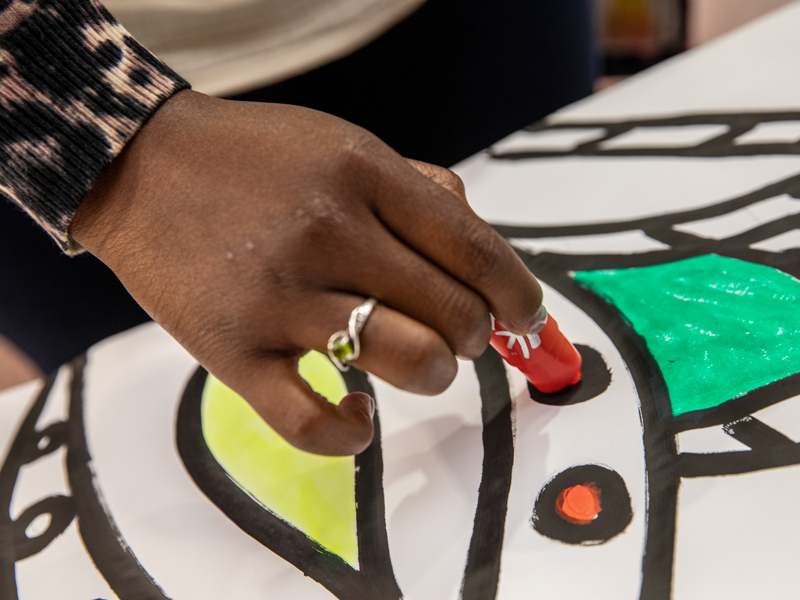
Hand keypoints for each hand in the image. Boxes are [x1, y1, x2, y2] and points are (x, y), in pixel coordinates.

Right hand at [70, 90, 541, 454]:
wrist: (139, 166)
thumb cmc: (254, 160)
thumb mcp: (344, 144)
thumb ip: (421, 190)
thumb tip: (485, 255)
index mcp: (363, 175)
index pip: (475, 250)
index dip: (519, 294)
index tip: (527, 316)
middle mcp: (328, 234)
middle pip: (453, 313)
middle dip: (476, 335)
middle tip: (460, 333)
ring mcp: (279, 298)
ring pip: (409, 363)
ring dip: (435, 375)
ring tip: (420, 364)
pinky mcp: (232, 352)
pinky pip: (312, 422)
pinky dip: (351, 434)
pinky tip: (359, 416)